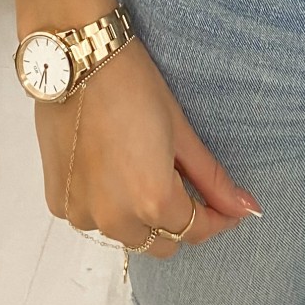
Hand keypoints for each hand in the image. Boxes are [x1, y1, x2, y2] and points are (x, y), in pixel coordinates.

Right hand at [37, 37, 260, 260]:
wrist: (74, 62)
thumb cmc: (133, 86)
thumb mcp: (179, 130)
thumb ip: (212, 178)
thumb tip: (247, 208)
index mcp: (152, 201)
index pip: (194, 230)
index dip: (217, 220)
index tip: (228, 209)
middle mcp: (115, 220)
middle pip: (159, 242)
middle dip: (176, 221)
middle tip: (180, 181)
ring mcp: (82, 214)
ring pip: (124, 234)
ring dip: (137, 216)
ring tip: (138, 167)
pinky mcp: (57, 203)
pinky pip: (92, 218)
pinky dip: (105, 204)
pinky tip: (108, 168)